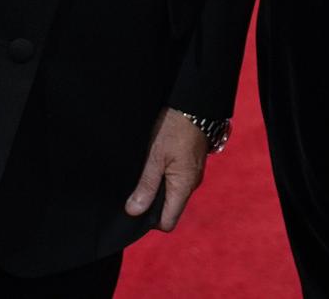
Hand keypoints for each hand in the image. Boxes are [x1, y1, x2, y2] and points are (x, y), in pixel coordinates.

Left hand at [124, 110, 209, 231]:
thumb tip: (134, 211)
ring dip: (157, 189)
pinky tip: (153, 164)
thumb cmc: (175, 128)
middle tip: (134, 189)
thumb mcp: (155, 157)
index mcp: (183, 187)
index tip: (134, 209)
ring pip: (172, 194)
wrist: (195, 105)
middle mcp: (191, 185)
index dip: (150, 222)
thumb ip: (146, 185)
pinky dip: (164, 177)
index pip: (168, 222)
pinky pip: (176, 180)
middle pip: (169, 209)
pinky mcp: (190, 164)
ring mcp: (192, 174)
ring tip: (143, 173)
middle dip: (151, 204)